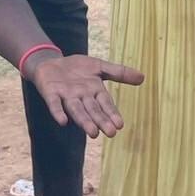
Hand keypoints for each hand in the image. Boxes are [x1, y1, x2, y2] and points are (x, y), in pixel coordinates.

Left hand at [27, 52, 143, 137]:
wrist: (51, 62)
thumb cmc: (77, 68)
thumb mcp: (99, 67)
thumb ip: (119, 73)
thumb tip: (143, 77)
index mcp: (94, 92)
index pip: (105, 104)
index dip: (112, 113)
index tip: (120, 125)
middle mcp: (82, 97)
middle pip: (93, 110)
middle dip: (101, 121)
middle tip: (110, 133)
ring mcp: (66, 96)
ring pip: (77, 110)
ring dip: (84, 121)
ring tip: (93, 132)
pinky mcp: (51, 93)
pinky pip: (55, 104)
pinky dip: (58, 112)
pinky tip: (63, 121)